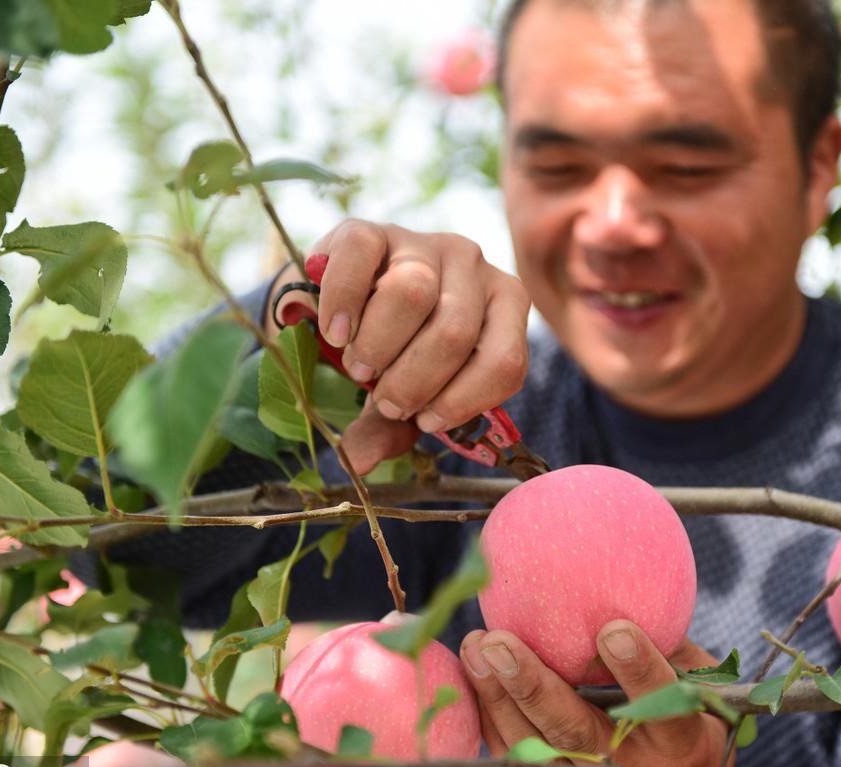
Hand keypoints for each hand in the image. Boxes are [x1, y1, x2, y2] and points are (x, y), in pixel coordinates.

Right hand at [270, 221, 530, 472]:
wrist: (347, 301)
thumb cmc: (395, 353)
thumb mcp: (409, 393)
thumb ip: (395, 428)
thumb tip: (359, 463)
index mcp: (506, 304)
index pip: (505, 362)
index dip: (462, 402)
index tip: (424, 421)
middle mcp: (474, 264)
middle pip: (453, 333)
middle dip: (412, 381)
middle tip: (383, 398)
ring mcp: (423, 241)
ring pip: (411, 295)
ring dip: (378, 345)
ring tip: (358, 365)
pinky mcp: (372, 229)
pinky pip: (360, 260)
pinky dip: (342, 304)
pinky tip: (334, 332)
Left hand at [460, 620, 744, 766]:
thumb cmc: (691, 727)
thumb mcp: (701, 690)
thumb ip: (671, 645)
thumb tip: (628, 581)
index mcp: (682, 745)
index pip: (662, 707)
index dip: (638, 670)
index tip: (612, 629)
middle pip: (576, 733)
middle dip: (533, 685)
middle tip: (498, 641)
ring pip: (536, 753)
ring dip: (498, 700)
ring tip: (476, 649)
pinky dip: (493, 727)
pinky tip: (477, 684)